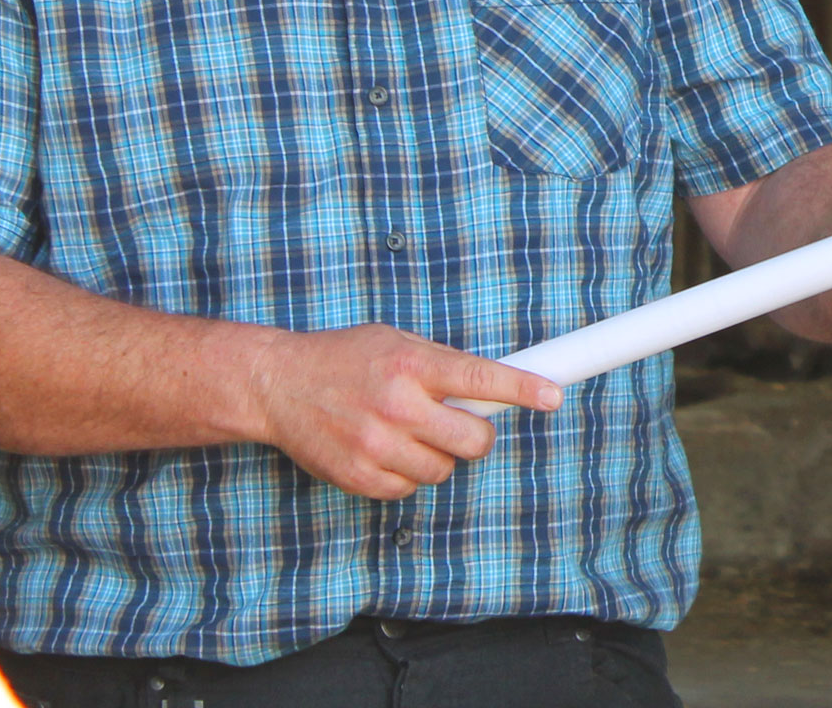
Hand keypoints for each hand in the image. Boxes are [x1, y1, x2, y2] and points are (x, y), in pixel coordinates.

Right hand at [247, 325, 558, 500]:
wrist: (278, 385)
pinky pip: (409, 489)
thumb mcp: (397, 341)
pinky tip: (387, 450)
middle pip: (473, 439)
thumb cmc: (345, 359)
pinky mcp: (358, 476)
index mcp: (411, 363)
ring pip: (444, 469)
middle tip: (462, 424)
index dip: (523, 389)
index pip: (481, 378)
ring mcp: (376, 444)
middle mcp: (397, 404)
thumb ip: (443, 365)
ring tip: (411, 433)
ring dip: (440, 456)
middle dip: (478, 435)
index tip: (553, 397)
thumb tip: (496, 388)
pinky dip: (408, 475)